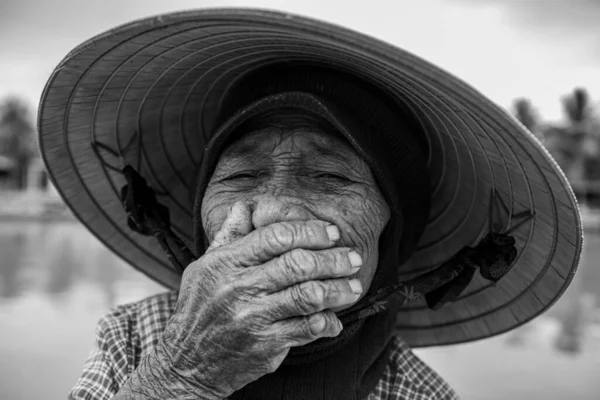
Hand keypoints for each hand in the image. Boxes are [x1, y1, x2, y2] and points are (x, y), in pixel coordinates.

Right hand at [154, 201, 362, 397]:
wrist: (188, 363)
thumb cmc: (200, 310)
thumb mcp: (204, 267)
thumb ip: (229, 236)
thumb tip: (244, 207)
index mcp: (226, 263)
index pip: (275, 237)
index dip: (310, 231)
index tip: (332, 233)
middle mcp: (239, 287)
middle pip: (298, 264)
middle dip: (333, 258)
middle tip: (352, 257)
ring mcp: (253, 317)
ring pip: (308, 296)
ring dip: (338, 289)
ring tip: (354, 286)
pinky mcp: (265, 344)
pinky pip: (306, 329)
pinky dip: (327, 322)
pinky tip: (334, 318)